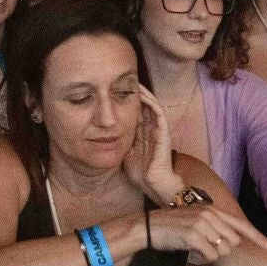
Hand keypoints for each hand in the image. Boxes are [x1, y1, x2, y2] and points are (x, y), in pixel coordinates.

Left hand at [122, 87, 183, 206]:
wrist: (154, 185)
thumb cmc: (140, 174)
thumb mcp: (125, 153)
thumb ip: (119, 143)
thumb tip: (103, 135)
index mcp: (142, 134)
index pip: (134, 113)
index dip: (125, 102)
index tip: (114, 91)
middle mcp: (150, 129)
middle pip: (142, 106)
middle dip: (133, 94)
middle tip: (123, 80)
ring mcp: (158, 129)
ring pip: (151, 105)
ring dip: (143, 93)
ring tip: (133, 81)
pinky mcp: (163, 131)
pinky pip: (158, 112)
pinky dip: (150, 102)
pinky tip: (141, 94)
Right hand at [150, 203, 266, 265]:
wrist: (148, 227)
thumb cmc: (172, 228)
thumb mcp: (195, 221)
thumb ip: (214, 227)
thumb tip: (231, 242)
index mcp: (212, 210)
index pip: (241, 224)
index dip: (257, 237)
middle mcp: (209, 214)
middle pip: (233, 240)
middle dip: (223, 249)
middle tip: (205, 247)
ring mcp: (202, 224)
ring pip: (223, 249)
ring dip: (212, 254)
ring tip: (196, 248)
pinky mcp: (194, 236)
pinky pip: (211, 255)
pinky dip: (203, 258)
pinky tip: (192, 252)